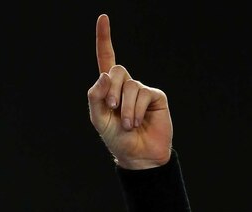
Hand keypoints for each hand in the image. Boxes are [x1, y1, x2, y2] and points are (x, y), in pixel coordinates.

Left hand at [87, 14, 171, 168]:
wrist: (137, 154)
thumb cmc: (116, 138)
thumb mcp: (98, 119)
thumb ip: (95, 97)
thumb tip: (104, 74)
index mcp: (108, 88)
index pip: (106, 59)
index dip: (104, 39)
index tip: (103, 18)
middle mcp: (125, 85)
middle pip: (116, 70)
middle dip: (110, 90)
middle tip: (112, 109)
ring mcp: (141, 89)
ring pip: (129, 85)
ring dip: (125, 108)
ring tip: (127, 124)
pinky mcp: (156, 96)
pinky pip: (142, 94)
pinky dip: (135, 110)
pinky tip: (136, 123)